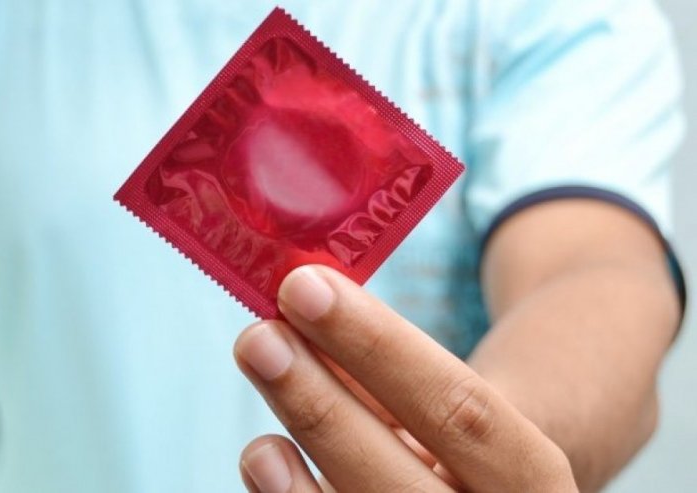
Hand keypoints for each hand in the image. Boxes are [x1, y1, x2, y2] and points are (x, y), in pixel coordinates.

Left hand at [234, 265, 577, 491]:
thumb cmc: (457, 435)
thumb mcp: (449, 397)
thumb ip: (386, 372)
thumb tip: (298, 321)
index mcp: (534, 480)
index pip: (462, 412)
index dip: (379, 348)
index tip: (306, 286)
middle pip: (398, 480)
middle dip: (321, 407)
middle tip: (259, 338)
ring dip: (289, 476)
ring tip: (253, 421)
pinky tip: (264, 461)